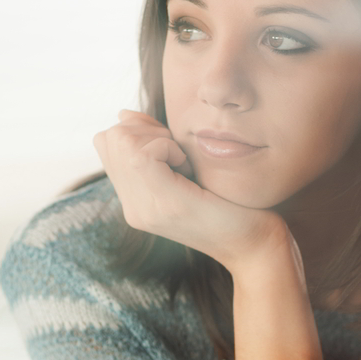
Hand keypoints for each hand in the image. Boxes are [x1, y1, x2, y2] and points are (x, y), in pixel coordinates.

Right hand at [93, 110, 285, 273]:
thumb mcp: (185, 172)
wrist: (255, 246)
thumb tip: (124, 113)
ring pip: (123, 141)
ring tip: (185, 162)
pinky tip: (190, 168)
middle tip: (179, 154)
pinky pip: (145, 154)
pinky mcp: (167, 205)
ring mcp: (145, 209)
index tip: (171, 145)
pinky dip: (169, 147)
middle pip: (110, 137)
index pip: (105, 141)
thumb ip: (156, 149)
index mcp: (134, 201)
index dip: (137, 127)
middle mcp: (133, 208)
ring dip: (159, 139)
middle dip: (147, 129)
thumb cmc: (233, 204)